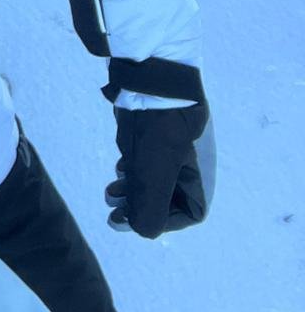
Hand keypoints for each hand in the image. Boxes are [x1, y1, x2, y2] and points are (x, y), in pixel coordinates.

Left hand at [107, 105, 208, 237]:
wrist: (148, 80)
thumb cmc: (159, 130)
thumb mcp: (155, 175)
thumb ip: (150, 210)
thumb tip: (142, 231)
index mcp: (199, 174)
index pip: (191, 212)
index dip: (165, 222)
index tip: (140, 220)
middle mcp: (188, 162)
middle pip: (167, 197)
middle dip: (140, 207)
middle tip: (115, 213)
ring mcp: (170, 147)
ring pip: (152, 179)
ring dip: (132, 191)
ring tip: (111, 193)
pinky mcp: (153, 134)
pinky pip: (144, 161)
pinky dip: (132, 171)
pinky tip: (120, 168)